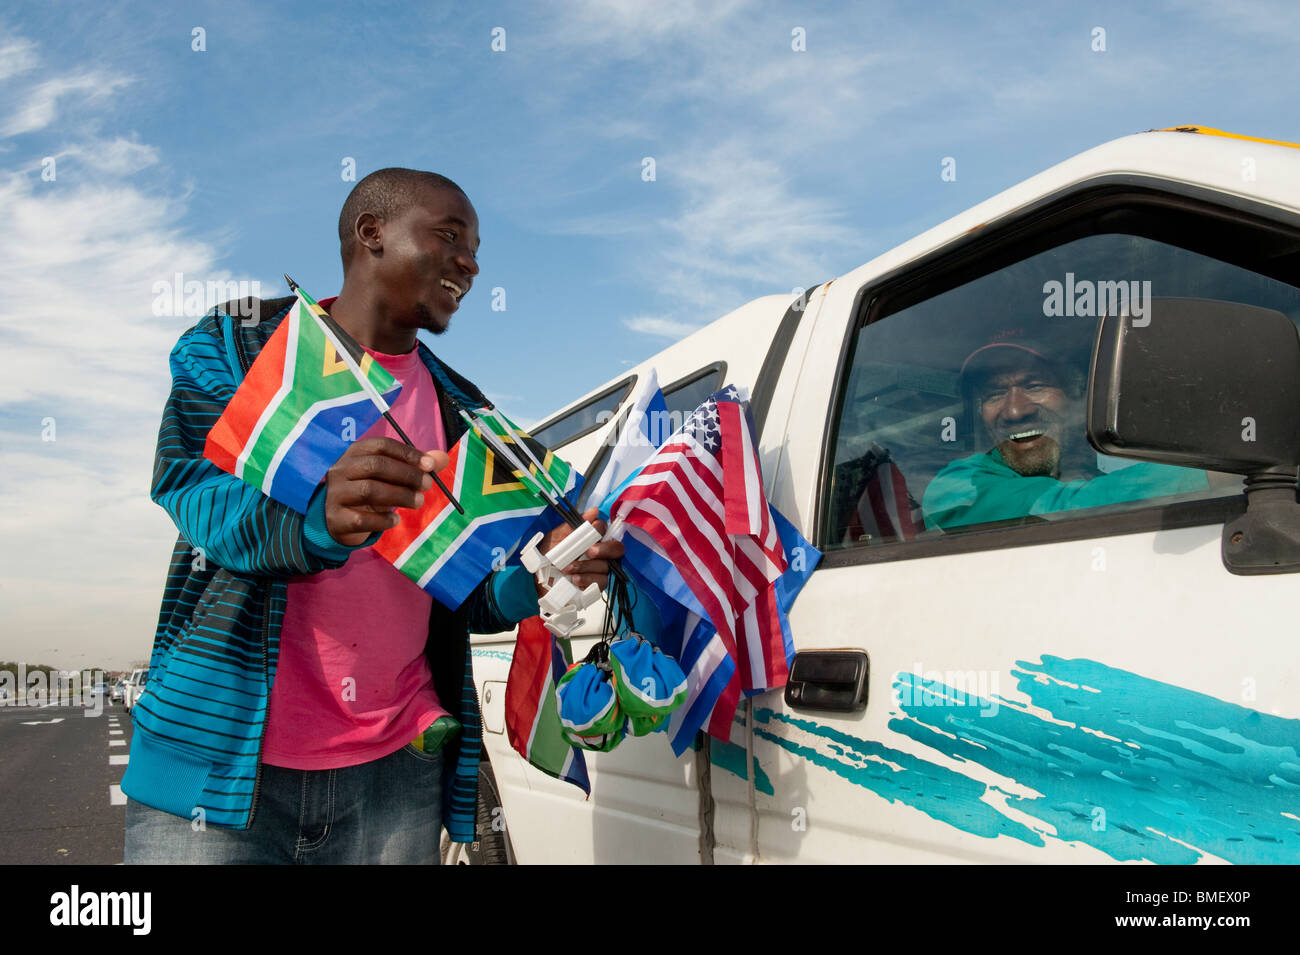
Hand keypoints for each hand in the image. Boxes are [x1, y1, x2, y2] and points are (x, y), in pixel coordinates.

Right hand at [325, 437, 449, 546]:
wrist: (337, 519)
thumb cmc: (368, 491)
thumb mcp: (389, 476)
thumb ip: (414, 466)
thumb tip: (442, 458)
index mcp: (355, 453)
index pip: (381, 446)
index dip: (407, 453)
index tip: (430, 464)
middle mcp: (341, 470)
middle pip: (375, 466)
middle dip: (407, 475)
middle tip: (427, 485)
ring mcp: (336, 494)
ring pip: (369, 491)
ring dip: (400, 496)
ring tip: (418, 502)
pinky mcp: (336, 518)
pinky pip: (361, 519)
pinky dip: (383, 520)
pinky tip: (395, 520)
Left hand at [535, 507, 625, 595]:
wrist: (540, 580)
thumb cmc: (548, 556)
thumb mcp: (556, 537)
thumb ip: (574, 524)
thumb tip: (594, 511)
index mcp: (589, 539)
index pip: (604, 529)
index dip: (600, 529)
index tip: (592, 530)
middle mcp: (598, 553)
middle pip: (616, 548)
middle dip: (604, 549)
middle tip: (589, 552)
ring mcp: (599, 569)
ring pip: (605, 566)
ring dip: (585, 566)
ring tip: (567, 568)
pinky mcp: (597, 585)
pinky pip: (601, 581)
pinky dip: (586, 579)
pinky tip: (574, 579)